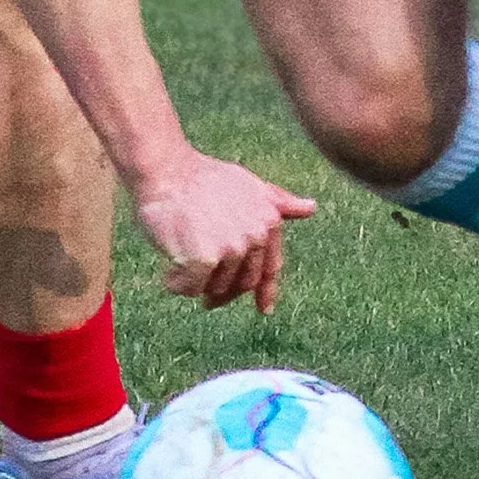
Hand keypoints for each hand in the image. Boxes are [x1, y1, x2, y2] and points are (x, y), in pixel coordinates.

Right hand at [133, 147, 317, 313]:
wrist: (166, 169)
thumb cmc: (201, 176)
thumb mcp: (247, 184)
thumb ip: (278, 201)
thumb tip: (312, 208)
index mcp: (268, 220)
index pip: (270, 266)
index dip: (266, 290)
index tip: (263, 309)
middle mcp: (254, 235)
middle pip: (241, 283)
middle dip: (223, 292)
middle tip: (206, 295)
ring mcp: (230, 248)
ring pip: (215, 287)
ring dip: (197, 284)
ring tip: (180, 265)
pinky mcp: (204, 258)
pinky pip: (191, 288)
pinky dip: (178, 285)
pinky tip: (168, 273)